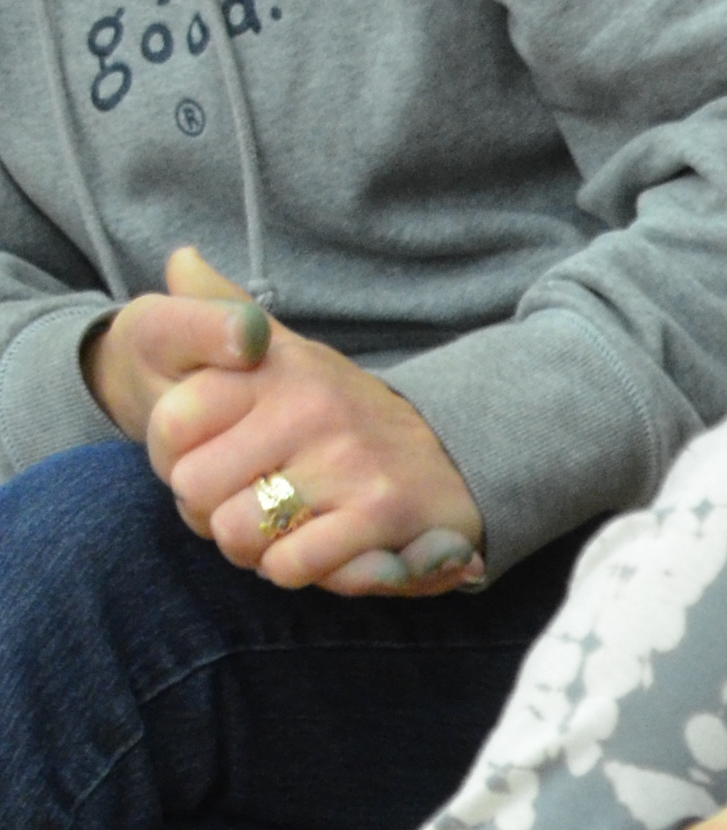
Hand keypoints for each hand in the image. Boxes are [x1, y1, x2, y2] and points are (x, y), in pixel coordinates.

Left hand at [91, 249, 484, 595]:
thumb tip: (178, 258)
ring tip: (275, 533)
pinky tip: (312, 553)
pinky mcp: (380, 513)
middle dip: (208, 515)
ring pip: (238, 533)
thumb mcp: (287, 350)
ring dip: (249, 550)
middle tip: (242, 510)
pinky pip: (292, 564)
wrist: (454, 453)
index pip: (169, 424)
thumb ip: (224, 309)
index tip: (205, 467)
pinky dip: (292, 570)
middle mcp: (308, 406)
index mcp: (274, 367)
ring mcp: (346, 460)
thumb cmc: (346, 414)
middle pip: (194, 489)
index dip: (172, 462)